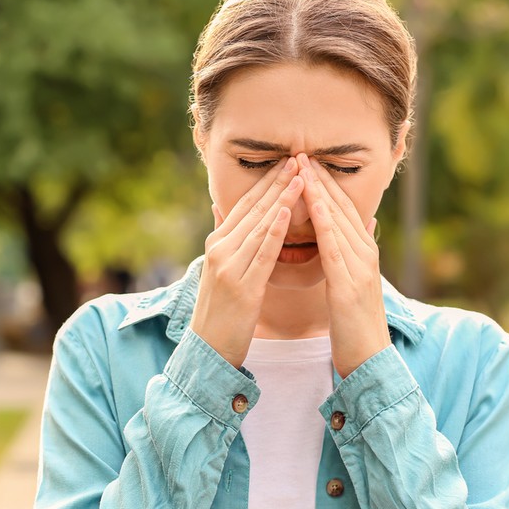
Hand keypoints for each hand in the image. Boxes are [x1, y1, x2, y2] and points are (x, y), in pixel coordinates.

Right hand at [190, 157, 303, 367]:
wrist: (207, 350)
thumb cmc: (220, 312)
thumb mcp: (219, 271)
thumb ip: (224, 239)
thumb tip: (219, 208)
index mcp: (217, 244)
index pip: (244, 205)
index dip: (266, 182)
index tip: (287, 162)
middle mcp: (220, 249)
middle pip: (253, 209)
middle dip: (278, 182)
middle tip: (299, 158)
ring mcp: (229, 267)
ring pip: (260, 225)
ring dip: (282, 198)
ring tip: (301, 176)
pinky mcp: (242, 286)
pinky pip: (262, 253)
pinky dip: (275, 230)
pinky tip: (287, 212)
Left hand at [296, 153, 390, 378]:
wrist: (368, 360)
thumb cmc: (355, 324)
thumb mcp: (354, 282)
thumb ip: (356, 252)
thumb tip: (363, 223)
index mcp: (363, 253)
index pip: (343, 209)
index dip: (325, 183)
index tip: (306, 161)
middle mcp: (365, 254)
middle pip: (342, 207)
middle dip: (321, 179)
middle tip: (301, 151)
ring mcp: (361, 268)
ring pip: (339, 221)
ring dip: (321, 192)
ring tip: (303, 168)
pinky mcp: (351, 285)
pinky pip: (335, 248)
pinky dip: (325, 224)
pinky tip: (314, 206)